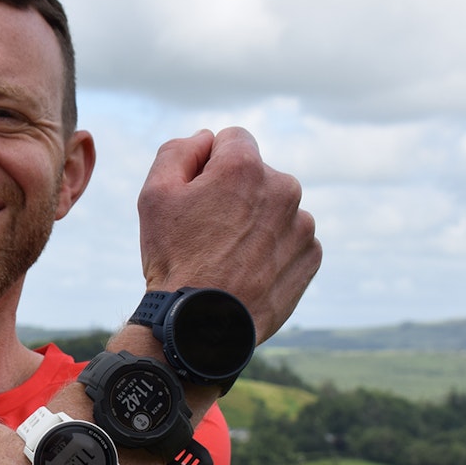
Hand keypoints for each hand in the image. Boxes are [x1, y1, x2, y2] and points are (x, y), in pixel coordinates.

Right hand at [137, 127, 320, 342]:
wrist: (202, 325)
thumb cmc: (174, 259)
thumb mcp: (154, 195)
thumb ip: (178, 151)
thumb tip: (206, 139)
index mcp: (245, 167)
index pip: (232, 139)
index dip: (209, 163)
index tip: (198, 194)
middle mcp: (283, 188)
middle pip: (256, 175)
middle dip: (235, 193)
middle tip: (208, 232)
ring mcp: (302, 224)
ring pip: (275, 209)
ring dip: (256, 222)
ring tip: (228, 257)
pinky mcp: (310, 256)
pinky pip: (291, 240)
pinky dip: (272, 250)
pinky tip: (248, 272)